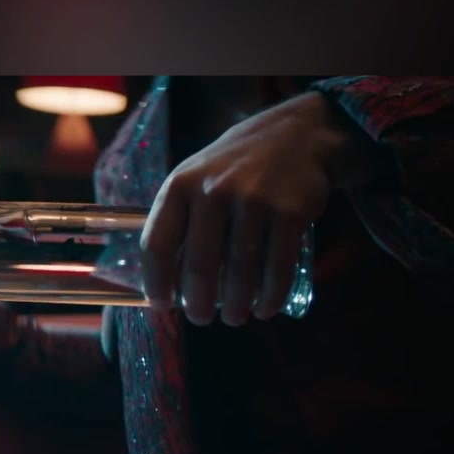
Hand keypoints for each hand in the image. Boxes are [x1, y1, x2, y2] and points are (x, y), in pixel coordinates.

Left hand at [140, 90, 389, 325]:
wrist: (296, 135)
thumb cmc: (234, 167)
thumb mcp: (196, 178)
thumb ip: (179, 219)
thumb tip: (165, 279)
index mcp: (180, 186)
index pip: (157, 244)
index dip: (156, 282)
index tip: (161, 305)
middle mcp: (213, 192)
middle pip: (199, 266)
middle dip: (198, 303)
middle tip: (201, 319)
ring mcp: (253, 201)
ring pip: (239, 272)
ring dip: (235, 305)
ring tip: (234, 318)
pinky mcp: (289, 212)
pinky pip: (276, 267)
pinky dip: (270, 295)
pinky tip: (265, 308)